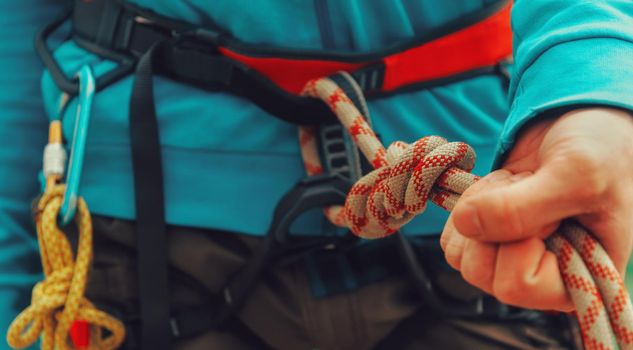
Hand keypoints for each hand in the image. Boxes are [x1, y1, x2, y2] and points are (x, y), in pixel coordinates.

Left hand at [440, 107, 632, 310]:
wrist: (583, 119)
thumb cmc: (601, 149)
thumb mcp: (574, 174)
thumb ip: (520, 208)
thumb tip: (466, 224)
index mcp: (579, 281)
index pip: (515, 286)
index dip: (516, 245)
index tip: (548, 213)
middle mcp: (543, 274)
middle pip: (479, 272)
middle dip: (492, 224)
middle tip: (528, 191)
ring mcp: (512, 256)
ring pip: (462, 255)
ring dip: (481, 210)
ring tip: (519, 186)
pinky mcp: (491, 234)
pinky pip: (454, 235)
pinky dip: (469, 203)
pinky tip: (503, 186)